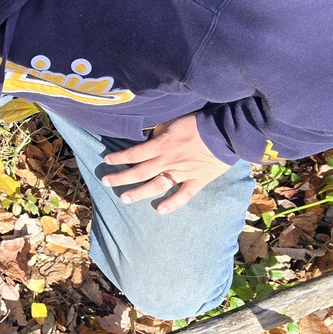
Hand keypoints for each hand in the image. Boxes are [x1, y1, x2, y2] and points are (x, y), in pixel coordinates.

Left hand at [100, 113, 231, 214]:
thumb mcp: (172, 123)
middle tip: (106, 182)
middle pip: (140, 171)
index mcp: (161, 145)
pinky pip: (184, 195)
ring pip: (157, 185)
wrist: (225, 132)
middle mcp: (168, 161)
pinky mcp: (197, 180)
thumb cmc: (198, 124)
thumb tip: (148, 143)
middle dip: (121, 177)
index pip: (134, 153)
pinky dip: (173, 204)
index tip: (107, 160)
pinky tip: (160, 210)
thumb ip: (158, 135)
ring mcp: (182, 172)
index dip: (119, 157)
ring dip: (139, 193)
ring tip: (124, 198)